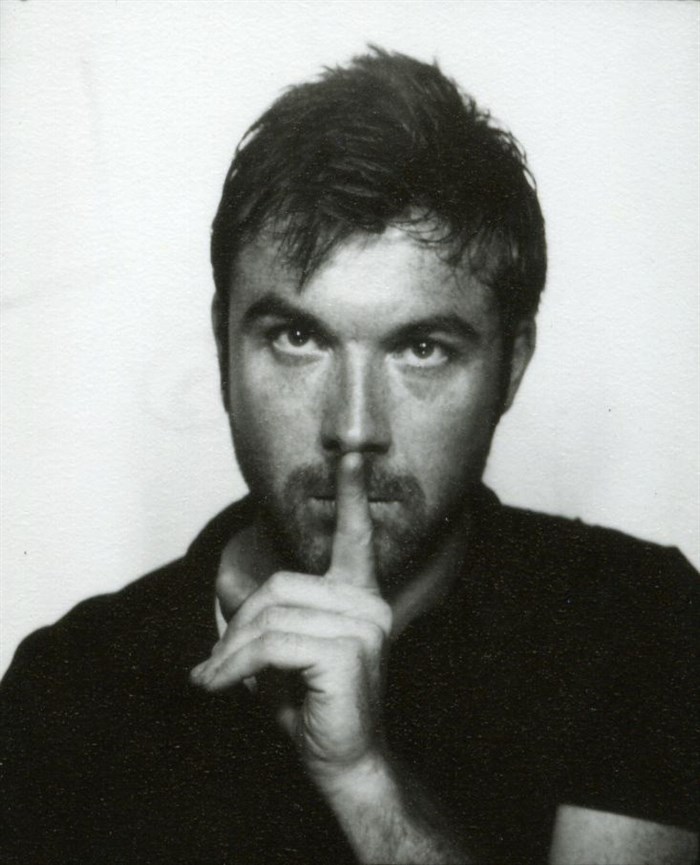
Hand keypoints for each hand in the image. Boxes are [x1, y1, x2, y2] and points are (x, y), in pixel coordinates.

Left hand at [191, 453, 392, 778]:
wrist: (342, 762)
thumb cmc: (313, 707)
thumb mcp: (284, 655)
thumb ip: (267, 618)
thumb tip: (225, 596)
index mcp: (358, 598)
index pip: (356, 539)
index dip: (352, 496)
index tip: (352, 454)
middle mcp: (366, 606)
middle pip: (280, 586)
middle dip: (238, 625)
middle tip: (213, 665)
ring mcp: (362, 627)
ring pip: (271, 616)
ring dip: (231, 652)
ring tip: (214, 679)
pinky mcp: (345, 652)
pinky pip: (271, 645)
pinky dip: (235, 666)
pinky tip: (218, 687)